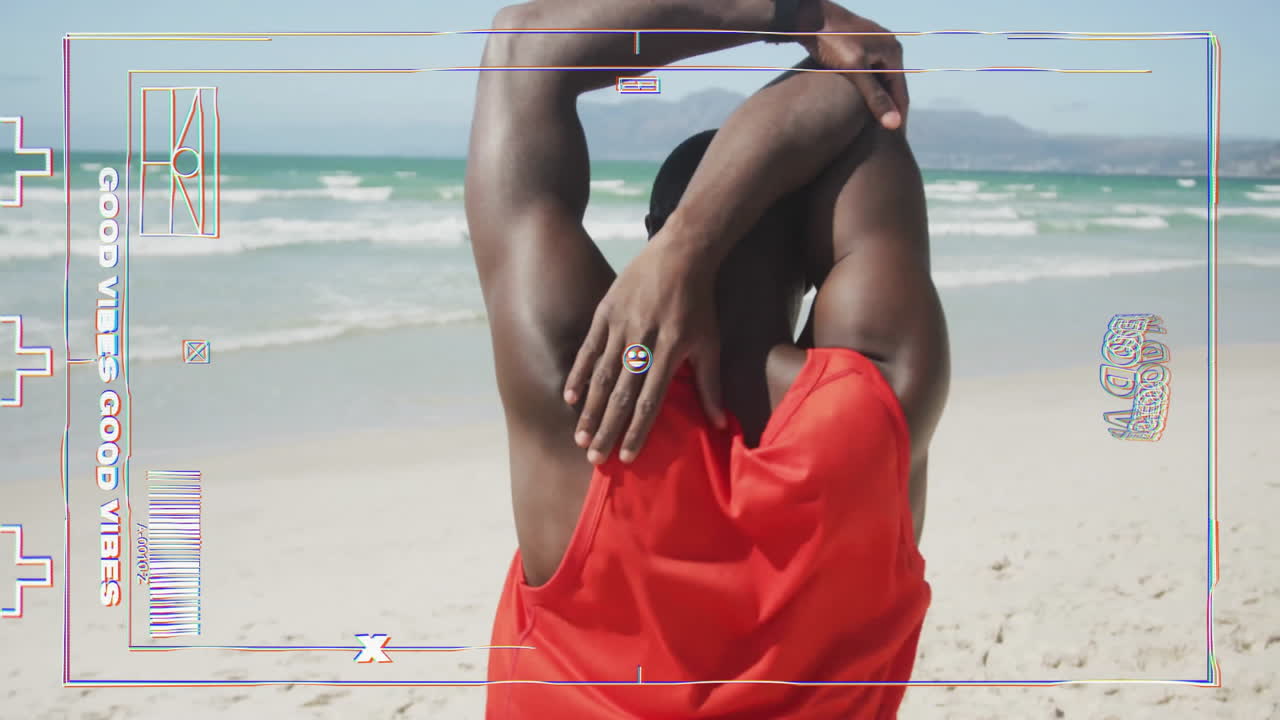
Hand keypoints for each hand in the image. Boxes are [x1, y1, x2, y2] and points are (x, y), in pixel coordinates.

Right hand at [563, 231, 725, 464]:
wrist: (680, 254)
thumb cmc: (699, 303)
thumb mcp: (710, 342)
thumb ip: (710, 385)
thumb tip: (719, 424)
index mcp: (670, 352)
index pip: (650, 401)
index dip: (637, 431)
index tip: (627, 457)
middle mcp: (643, 343)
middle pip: (620, 395)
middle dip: (607, 430)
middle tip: (595, 459)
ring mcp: (621, 327)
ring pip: (601, 376)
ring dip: (590, 410)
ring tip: (581, 438)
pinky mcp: (605, 312)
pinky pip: (589, 348)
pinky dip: (579, 373)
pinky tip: (570, 397)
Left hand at [797, 1, 907, 130]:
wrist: (807, 16)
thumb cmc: (831, 41)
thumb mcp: (855, 70)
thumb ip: (874, 97)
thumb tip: (894, 124)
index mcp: (893, 51)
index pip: (901, 93)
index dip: (898, 117)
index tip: (895, 141)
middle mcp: (888, 46)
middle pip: (892, 87)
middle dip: (889, 110)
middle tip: (884, 139)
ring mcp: (874, 45)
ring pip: (880, 81)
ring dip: (878, 101)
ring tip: (871, 126)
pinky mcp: (859, 46)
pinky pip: (869, 74)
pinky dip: (867, 90)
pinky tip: (858, 105)